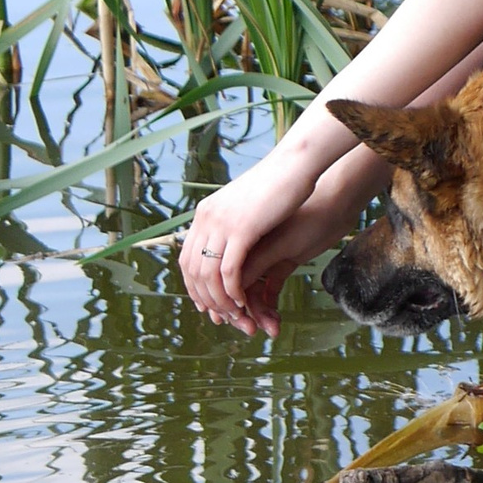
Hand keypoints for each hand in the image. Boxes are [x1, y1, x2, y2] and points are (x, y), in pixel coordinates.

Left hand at [180, 143, 380, 336]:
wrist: (295, 164)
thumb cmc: (278, 182)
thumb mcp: (248, 204)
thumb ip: (234, 221)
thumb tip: (233, 236)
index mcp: (206, 213)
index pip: (188, 260)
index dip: (196, 287)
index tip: (209, 306)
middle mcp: (206, 218)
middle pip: (194, 271)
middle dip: (207, 300)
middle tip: (223, 318)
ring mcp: (221, 223)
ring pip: (209, 275)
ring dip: (220, 301)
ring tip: (236, 315)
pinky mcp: (241, 229)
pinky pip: (229, 271)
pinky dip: (232, 292)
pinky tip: (243, 303)